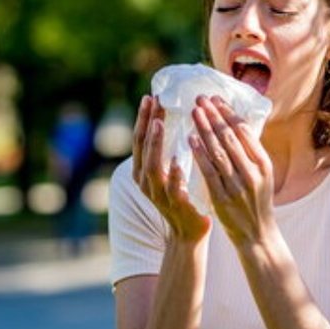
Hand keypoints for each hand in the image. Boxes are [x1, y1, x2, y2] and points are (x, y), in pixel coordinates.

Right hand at [132, 95, 210, 243]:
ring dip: (155, 143)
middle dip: (147, 123)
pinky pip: (172, 188)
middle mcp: (145, 181)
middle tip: (154, 101)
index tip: (150, 96)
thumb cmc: (182, 195)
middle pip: (142, 147)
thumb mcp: (170, 171)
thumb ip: (168, 150)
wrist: (189, 232)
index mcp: (142, 170)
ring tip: (159, 123)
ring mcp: (158, 194)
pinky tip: (178, 160)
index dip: (144, 118)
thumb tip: (172, 119)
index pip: (140, 139)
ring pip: (152, 165)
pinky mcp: (175, 205)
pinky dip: (174, 173)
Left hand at [189, 95, 275, 247]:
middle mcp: (253, 173)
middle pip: (231, 138)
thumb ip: (250, 153)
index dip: (229, 113)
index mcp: (264, 164)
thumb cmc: (257, 201)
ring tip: (195, 112)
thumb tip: (235, 124)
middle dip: (214, 116)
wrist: (257, 235)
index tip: (216, 98)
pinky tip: (191, 140)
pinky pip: (209, 172)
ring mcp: (237, 186)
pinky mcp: (222, 199)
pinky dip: (200, 154)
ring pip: (219, 152)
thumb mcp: (262, 175)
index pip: (245, 131)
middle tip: (201, 99)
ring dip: (205, 129)